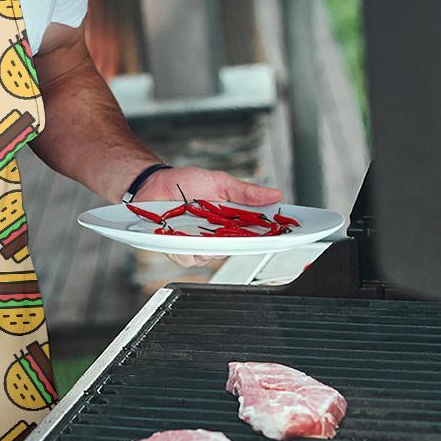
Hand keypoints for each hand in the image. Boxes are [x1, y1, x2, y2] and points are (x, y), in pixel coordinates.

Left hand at [135, 166, 283, 268]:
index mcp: (231, 221)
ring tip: (199, 225)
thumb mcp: (220, 182)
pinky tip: (181, 234)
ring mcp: (198, 245)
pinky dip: (186, 248)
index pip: (256, 234)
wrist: (154, 183)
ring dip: (208, 243)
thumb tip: (275, 194)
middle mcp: (217, 236)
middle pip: (237, 249)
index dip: (271, 237)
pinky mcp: (178, 250)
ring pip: (212, 257)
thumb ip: (246, 192)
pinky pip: (188, 258)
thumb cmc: (186, 183)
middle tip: (235, 228)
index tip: (286, 235)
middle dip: (239, 241)